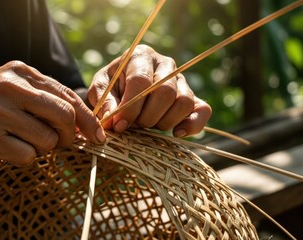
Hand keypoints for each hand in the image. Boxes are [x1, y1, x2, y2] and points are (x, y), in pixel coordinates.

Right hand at [0, 61, 104, 169]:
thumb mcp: (10, 83)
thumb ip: (42, 95)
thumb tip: (80, 118)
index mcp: (21, 72)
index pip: (67, 96)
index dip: (87, 118)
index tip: (97, 135)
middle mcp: (12, 89)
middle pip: (64, 116)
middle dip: (71, 136)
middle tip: (65, 143)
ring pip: (48, 141)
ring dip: (44, 148)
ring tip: (25, 141)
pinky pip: (28, 157)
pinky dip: (25, 157)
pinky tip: (9, 148)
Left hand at [88, 45, 211, 136]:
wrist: (122, 90)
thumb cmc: (110, 88)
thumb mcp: (100, 90)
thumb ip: (104, 102)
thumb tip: (114, 120)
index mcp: (140, 56)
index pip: (141, 82)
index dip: (130, 107)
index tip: (120, 125)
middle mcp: (165, 64)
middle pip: (165, 92)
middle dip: (147, 117)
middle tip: (134, 125)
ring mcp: (181, 80)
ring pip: (183, 102)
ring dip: (164, 122)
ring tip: (148, 125)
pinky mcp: (193, 97)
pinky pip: (203, 110)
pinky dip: (192, 125)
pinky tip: (176, 133)